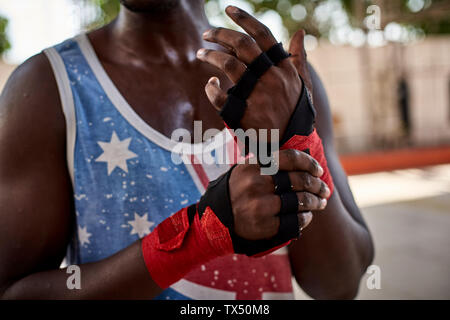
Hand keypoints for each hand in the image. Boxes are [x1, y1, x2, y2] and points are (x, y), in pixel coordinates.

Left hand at [197, 5, 310, 137]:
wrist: (290, 145)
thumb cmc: (296, 112)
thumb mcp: (303, 84)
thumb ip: (298, 58)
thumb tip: (300, 32)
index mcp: (283, 68)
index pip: (263, 35)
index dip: (245, 18)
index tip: (229, 9)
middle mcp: (270, 77)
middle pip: (242, 44)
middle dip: (220, 33)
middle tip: (207, 33)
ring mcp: (256, 95)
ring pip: (228, 64)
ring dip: (210, 55)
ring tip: (200, 53)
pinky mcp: (242, 114)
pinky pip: (219, 96)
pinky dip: (211, 88)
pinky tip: (209, 84)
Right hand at [228, 149, 329, 240]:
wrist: (216, 218)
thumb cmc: (238, 190)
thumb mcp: (246, 169)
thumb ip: (270, 163)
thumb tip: (304, 160)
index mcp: (255, 166)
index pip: (291, 158)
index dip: (310, 163)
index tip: (319, 171)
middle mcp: (257, 183)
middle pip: (300, 181)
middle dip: (318, 185)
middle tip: (324, 189)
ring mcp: (260, 205)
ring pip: (300, 201)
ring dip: (315, 202)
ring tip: (321, 203)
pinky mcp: (264, 225)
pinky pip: (294, 221)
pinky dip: (305, 218)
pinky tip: (307, 216)